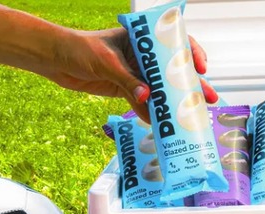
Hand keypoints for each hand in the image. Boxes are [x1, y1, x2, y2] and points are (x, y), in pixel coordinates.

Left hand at [47, 28, 217, 122]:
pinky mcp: (126, 89)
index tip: (200, 67)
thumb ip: (127, 81)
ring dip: (176, 103)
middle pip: (173, 70)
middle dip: (192, 84)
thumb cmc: (78, 48)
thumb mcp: (106, 62)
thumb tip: (147, 98)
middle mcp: (142, 55)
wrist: (55, 59)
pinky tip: (164, 124)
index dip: (190, 54)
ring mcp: (135, 73)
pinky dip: (153, 113)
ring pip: (162, 89)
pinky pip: (145, 103)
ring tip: (193, 115)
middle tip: (209, 97)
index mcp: (141, 38)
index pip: (173, 42)